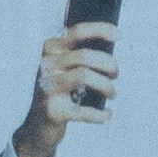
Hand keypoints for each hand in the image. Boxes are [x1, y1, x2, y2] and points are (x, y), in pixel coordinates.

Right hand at [22, 23, 118, 156]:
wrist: (38, 126)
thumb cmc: (59, 92)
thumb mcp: (64, 66)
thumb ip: (79, 50)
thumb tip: (106, 32)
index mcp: (51, 50)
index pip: (77, 32)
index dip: (101, 30)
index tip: (119, 35)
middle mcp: (46, 65)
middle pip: (84, 55)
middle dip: (108, 64)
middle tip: (115, 74)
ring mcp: (48, 87)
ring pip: (84, 77)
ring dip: (106, 86)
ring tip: (112, 93)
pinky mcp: (53, 110)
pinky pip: (83, 110)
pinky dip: (100, 114)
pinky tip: (107, 114)